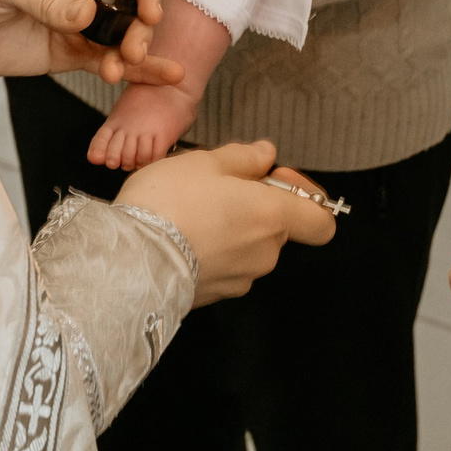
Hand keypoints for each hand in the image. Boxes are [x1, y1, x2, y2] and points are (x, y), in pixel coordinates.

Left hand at [0, 0, 182, 86]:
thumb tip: (88, 16)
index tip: (148, 14)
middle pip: (129, 1)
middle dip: (139, 25)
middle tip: (130, 49)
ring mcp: (78, 18)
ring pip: (121, 32)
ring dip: (132, 51)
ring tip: (120, 67)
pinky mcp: (69, 49)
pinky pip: (106, 58)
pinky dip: (131, 69)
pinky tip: (159, 76)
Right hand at [116, 140, 338, 304]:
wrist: (129, 258)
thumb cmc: (169, 202)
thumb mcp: (205, 162)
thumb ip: (243, 157)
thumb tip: (266, 154)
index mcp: (272, 216)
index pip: (321, 222)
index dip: (305, 199)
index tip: (274, 183)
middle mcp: (265, 253)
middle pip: (277, 229)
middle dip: (253, 208)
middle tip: (215, 189)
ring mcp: (241, 279)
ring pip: (248, 248)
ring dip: (230, 230)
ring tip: (190, 212)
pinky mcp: (215, 296)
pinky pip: (224, 267)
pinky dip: (211, 252)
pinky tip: (181, 236)